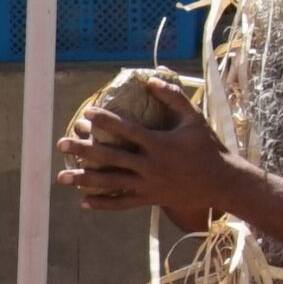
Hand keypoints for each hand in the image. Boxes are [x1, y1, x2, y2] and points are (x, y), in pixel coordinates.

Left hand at [55, 74, 231, 227]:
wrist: (222, 183)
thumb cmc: (208, 148)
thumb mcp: (194, 119)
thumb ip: (173, 98)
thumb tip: (152, 79)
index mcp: (159, 144)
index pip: (126, 129)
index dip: (105, 120)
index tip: (86, 113)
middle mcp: (150, 165)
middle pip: (110, 157)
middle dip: (83, 150)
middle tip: (61, 144)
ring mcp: (148, 184)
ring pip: (110, 182)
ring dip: (84, 179)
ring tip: (62, 177)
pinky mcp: (149, 199)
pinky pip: (122, 203)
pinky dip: (103, 204)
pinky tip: (83, 202)